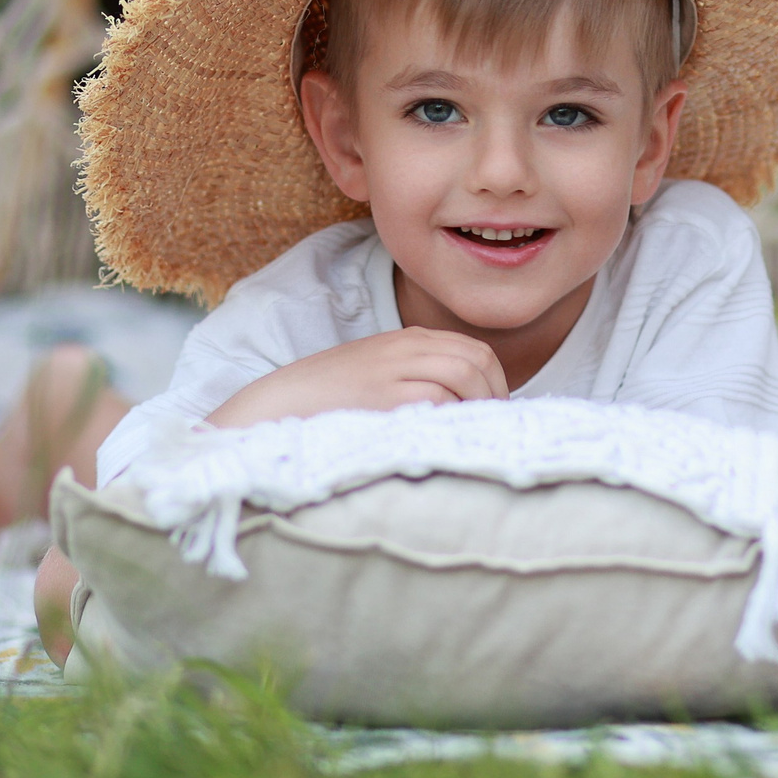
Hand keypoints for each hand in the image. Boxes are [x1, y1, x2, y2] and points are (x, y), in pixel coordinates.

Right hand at [205, 328, 508, 427]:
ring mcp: (394, 370)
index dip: (496, 381)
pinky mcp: (384, 398)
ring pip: (463, 376)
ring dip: (478, 407)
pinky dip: (452, 418)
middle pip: (476, 361)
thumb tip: (465, 404)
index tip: (496, 411)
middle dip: (495, 395)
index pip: (474, 350)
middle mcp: (406, 348)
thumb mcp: (379, 371)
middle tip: (493, 428)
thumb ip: (418, 375)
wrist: (280, 402)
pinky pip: (437, 400)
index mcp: (408, 339)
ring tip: (474, 435)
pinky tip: (447, 438)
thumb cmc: (331, 395)